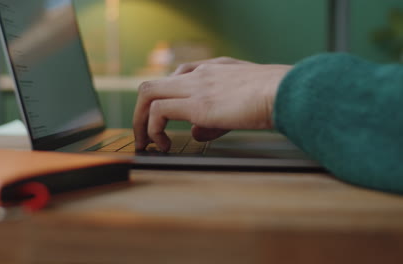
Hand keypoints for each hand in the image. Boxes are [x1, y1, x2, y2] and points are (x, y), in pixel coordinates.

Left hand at [133, 57, 291, 151]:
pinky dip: (154, 130)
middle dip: (141, 111)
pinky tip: (166, 145)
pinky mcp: (197, 103)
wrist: (288, 92)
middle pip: (153, 85)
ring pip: (148, 93)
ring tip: (147, 143)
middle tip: (143, 135)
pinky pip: (158, 112)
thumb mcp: (241, 105)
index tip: (163, 120)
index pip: (177, 77)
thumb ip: (214, 119)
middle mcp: (200, 73)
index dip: (165, 99)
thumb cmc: (275, 98)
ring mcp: (196, 86)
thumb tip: (195, 134)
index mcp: (213, 69)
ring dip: (141, 121)